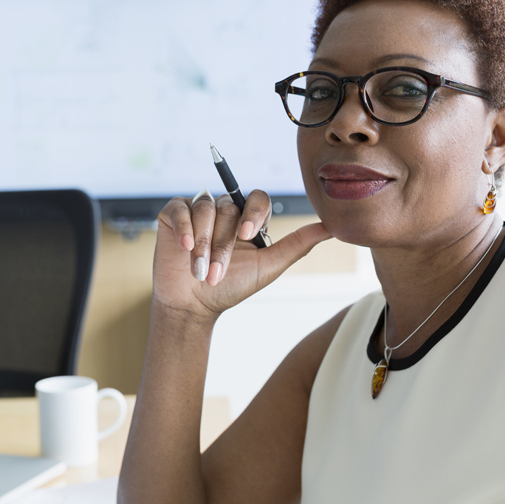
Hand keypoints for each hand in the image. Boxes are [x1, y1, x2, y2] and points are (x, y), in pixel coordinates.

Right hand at [153, 189, 332, 321]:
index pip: (257, 198)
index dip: (254, 212)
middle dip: (223, 244)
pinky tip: (184, 246)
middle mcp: (224, 210)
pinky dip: (184, 226)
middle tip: (218, 272)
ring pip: (205, 209)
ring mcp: (198, 210)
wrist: (193, 305)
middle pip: (229, 208)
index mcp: (247, 218)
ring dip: (203, 243)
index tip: (247, 236)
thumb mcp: (268, 267)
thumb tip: (331, 227)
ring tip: (199, 270)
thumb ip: (297, 245)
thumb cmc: (231, 288)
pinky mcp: (173, 215)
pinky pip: (180, 207)